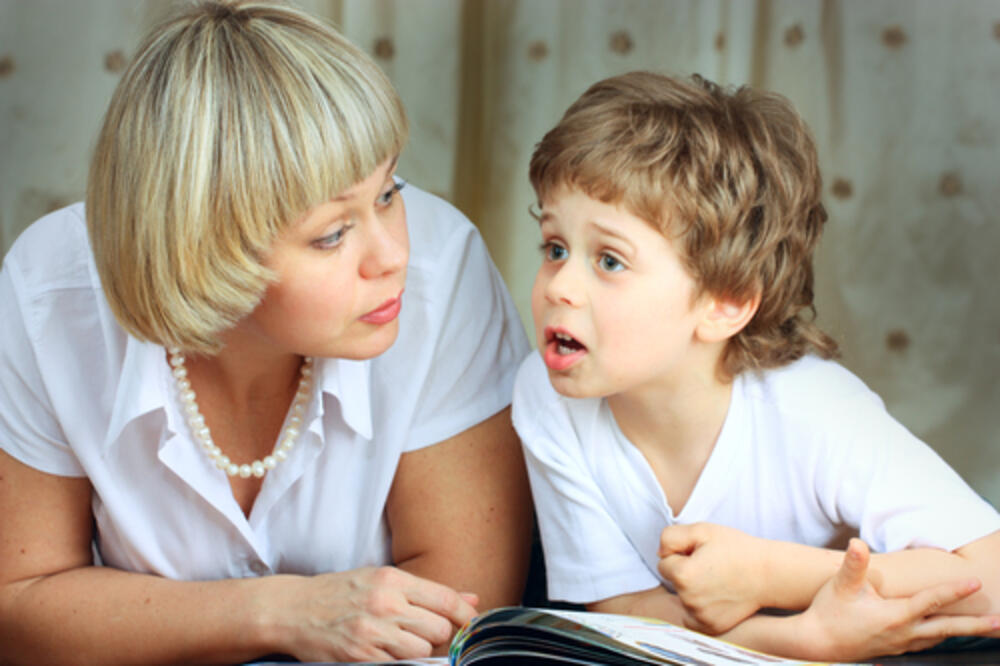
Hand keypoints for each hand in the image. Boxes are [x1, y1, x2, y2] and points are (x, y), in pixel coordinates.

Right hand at [267, 566, 478, 661]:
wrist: (293, 609)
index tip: (473, 624)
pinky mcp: (359, 657)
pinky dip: (397, 663)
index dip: (465, 615)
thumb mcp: (382, 580)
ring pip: (422, 652)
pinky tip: (384, 653)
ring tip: (399, 643)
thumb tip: (471, 600)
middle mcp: (385, 604)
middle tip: (420, 632)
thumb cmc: (341, 592)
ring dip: (418, 653)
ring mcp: (372, 632)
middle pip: (439, 630)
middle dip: (437, 635)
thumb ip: (427, 591)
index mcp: (392, 580)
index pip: (445, 599)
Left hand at [658, 522, 767, 633]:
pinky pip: (691, 615)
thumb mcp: (701, 530)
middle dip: (686, 572)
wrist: (768, 574)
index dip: (682, 554)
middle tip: (712, 566)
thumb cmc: (735, 548)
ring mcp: (699, 617)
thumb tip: (659, 554)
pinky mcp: (709, 627)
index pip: (664, 562)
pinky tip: (718, 596)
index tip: (702, 553)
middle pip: (672, 581)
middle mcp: (688, 600)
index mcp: (683, 575)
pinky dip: (700, 607)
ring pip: (682, 598)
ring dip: (693, 589)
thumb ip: (671, 537)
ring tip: (718, 580)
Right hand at [797, 538, 999, 661]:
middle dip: (976, 625)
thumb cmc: (829, 611)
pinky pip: (927, 643)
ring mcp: (901, 643)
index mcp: (895, 616)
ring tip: (983, 628)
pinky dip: (942, 637)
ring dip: (963, 632)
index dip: (953, 591)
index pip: (931, 601)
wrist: (817, 642)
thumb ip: (853, 564)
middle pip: (947, 629)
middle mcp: (904, 632)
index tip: (974, 582)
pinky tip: (944, 634)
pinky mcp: (894, 649)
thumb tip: (857, 544)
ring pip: (939, 638)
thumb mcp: (841, 586)